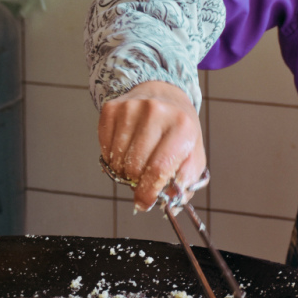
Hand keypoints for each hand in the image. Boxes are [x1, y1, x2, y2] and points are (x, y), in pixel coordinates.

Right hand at [98, 81, 205, 211]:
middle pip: (134, 166)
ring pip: (117, 159)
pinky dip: (112, 157)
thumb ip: (186, 181)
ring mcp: (131, 108)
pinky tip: (124, 150)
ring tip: (135, 163)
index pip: (158, 168)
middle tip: (141, 179)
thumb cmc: (179, 130)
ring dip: (123, 170)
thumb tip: (169, 200)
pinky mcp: (112, 108)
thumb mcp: (193, 154)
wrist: (164, 95)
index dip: (148, 192)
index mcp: (182, 126)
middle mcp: (156, 112)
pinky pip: (105, 147)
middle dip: (136, 182)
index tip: (143, 202)